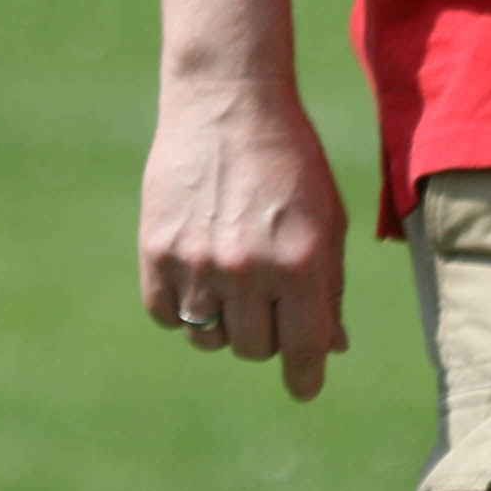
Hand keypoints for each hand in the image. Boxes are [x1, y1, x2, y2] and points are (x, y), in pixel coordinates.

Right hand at [139, 75, 351, 399]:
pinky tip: (197, 271)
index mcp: (302, 262)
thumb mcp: (327, 219)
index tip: (304, 386)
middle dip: (267, 334)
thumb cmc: (290, 163)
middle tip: (268, 297)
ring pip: (208, 338)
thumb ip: (329, 286)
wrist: (228, 104)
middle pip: (254, 349)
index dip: (305, 376)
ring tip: (232, 278)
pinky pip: (166, 315)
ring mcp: (198, 263)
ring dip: (224, 322)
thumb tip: (333, 348)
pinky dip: (182, 306)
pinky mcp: (157, 252)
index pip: (302, 350)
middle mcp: (249, 269)